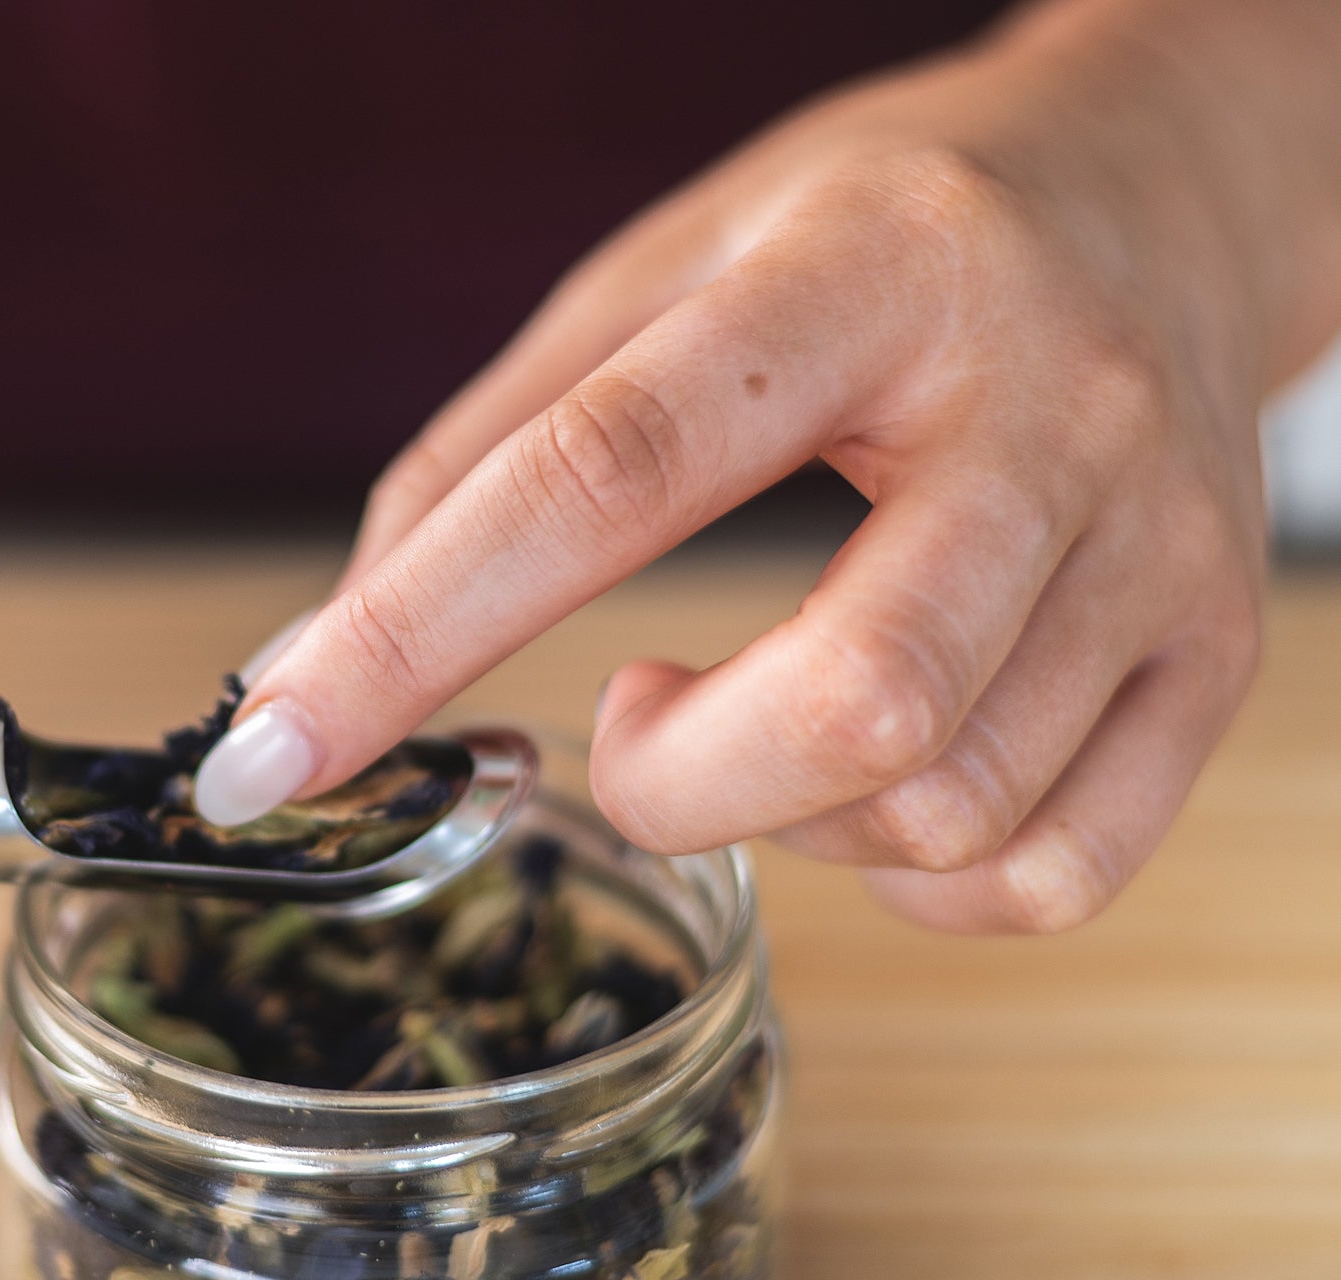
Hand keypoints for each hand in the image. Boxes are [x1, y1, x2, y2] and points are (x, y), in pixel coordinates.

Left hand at [196, 2, 1324, 932]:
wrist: (1161, 188)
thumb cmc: (875, 239)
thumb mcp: (658, 273)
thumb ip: (485, 455)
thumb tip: (319, 655)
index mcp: (862, 276)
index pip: (611, 473)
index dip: (417, 632)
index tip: (267, 755)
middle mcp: (1045, 408)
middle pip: (856, 701)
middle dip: (674, 781)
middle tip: (632, 716)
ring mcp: (1157, 546)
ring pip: (947, 808)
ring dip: (788, 823)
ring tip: (766, 711)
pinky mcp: (1218, 656)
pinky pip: (1050, 874)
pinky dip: (916, 884)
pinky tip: (873, 783)